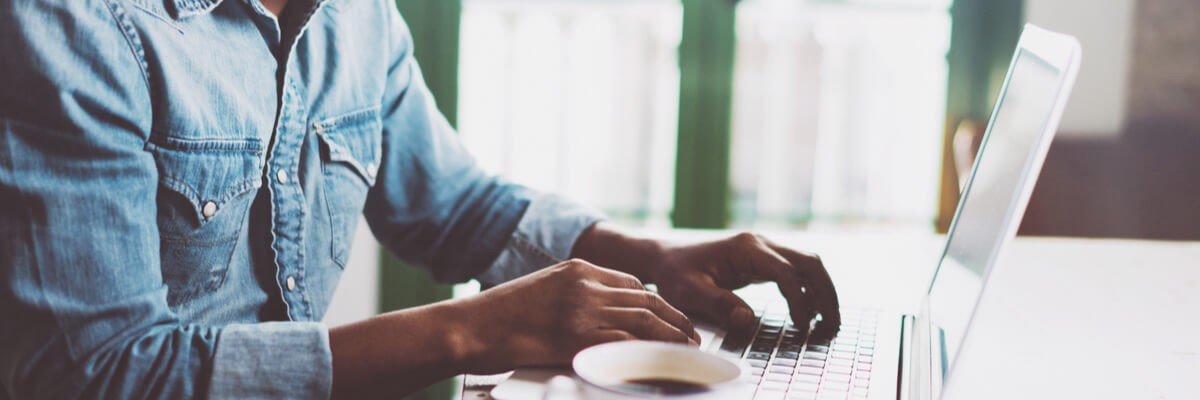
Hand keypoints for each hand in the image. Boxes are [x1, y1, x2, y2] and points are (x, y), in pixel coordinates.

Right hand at [457, 259, 700, 372]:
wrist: (472, 326)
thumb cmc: (500, 315)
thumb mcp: (544, 290)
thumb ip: (575, 296)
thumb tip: (602, 316)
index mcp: (577, 268)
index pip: (632, 284)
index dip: (658, 303)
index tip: (671, 317)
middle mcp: (585, 284)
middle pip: (646, 300)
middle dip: (675, 319)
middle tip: (692, 335)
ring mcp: (582, 309)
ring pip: (644, 320)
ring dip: (672, 337)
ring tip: (687, 350)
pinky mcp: (577, 336)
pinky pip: (626, 343)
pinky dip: (650, 353)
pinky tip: (662, 362)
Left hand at [572, 224, 840, 344]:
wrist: (664, 257)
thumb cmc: (675, 273)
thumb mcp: (690, 291)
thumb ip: (719, 304)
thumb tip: (747, 320)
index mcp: (745, 248)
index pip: (786, 272)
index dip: (798, 300)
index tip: (801, 326)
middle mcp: (760, 243)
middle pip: (808, 262)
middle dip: (825, 293)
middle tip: (832, 324)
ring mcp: (763, 249)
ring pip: (807, 264)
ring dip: (822, 291)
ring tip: (828, 322)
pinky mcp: (762, 259)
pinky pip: (795, 271)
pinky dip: (809, 289)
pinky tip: (810, 312)